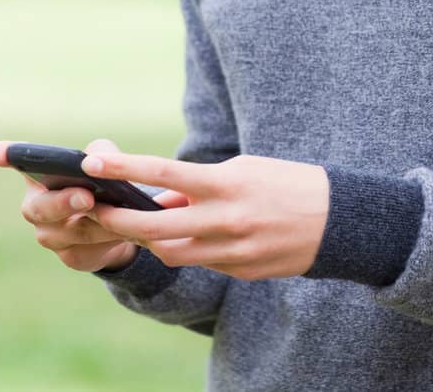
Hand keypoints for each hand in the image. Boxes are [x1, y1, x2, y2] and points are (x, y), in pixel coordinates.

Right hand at [0, 138, 191, 272]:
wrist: (119, 224)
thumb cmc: (103, 183)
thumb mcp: (105, 162)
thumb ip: (101, 154)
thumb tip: (95, 162)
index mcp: (39, 177)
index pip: (20, 163)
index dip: (8, 157)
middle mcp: (36, 208)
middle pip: (41, 208)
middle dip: (65, 202)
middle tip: (86, 196)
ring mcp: (50, 237)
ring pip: (74, 232)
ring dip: (100, 222)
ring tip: (122, 213)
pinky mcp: (72, 258)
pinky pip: (90, 251)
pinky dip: (110, 241)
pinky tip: (127, 232)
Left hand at [79, 148, 329, 280]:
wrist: (339, 221)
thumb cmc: (287, 183)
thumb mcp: (243, 171)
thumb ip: (198, 188)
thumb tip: (160, 201)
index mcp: (228, 184)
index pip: (165, 174)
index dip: (124, 168)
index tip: (92, 161)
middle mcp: (227, 220)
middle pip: (155, 228)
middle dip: (118, 221)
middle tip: (96, 211)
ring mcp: (234, 251)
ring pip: (172, 253)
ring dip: (153, 239)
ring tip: (145, 224)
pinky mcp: (241, 271)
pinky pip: (202, 263)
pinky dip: (191, 249)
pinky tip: (197, 237)